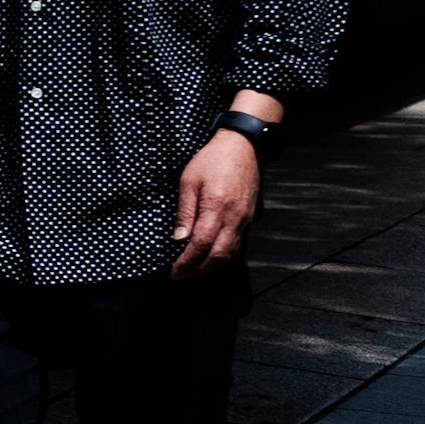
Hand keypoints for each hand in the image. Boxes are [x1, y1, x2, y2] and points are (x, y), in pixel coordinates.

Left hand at [170, 127, 260, 277]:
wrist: (243, 147)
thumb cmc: (212, 160)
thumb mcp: (189, 181)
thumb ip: (185, 212)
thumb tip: (179, 239)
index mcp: (216, 208)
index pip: (202, 245)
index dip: (187, 262)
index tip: (175, 271)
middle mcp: (235, 218)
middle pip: (218, 256)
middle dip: (199, 270)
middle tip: (181, 275)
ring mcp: (245, 220)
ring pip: (230, 253)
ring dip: (211, 266)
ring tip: (193, 271)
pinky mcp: (250, 218)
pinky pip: (237, 244)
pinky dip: (223, 256)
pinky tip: (211, 258)